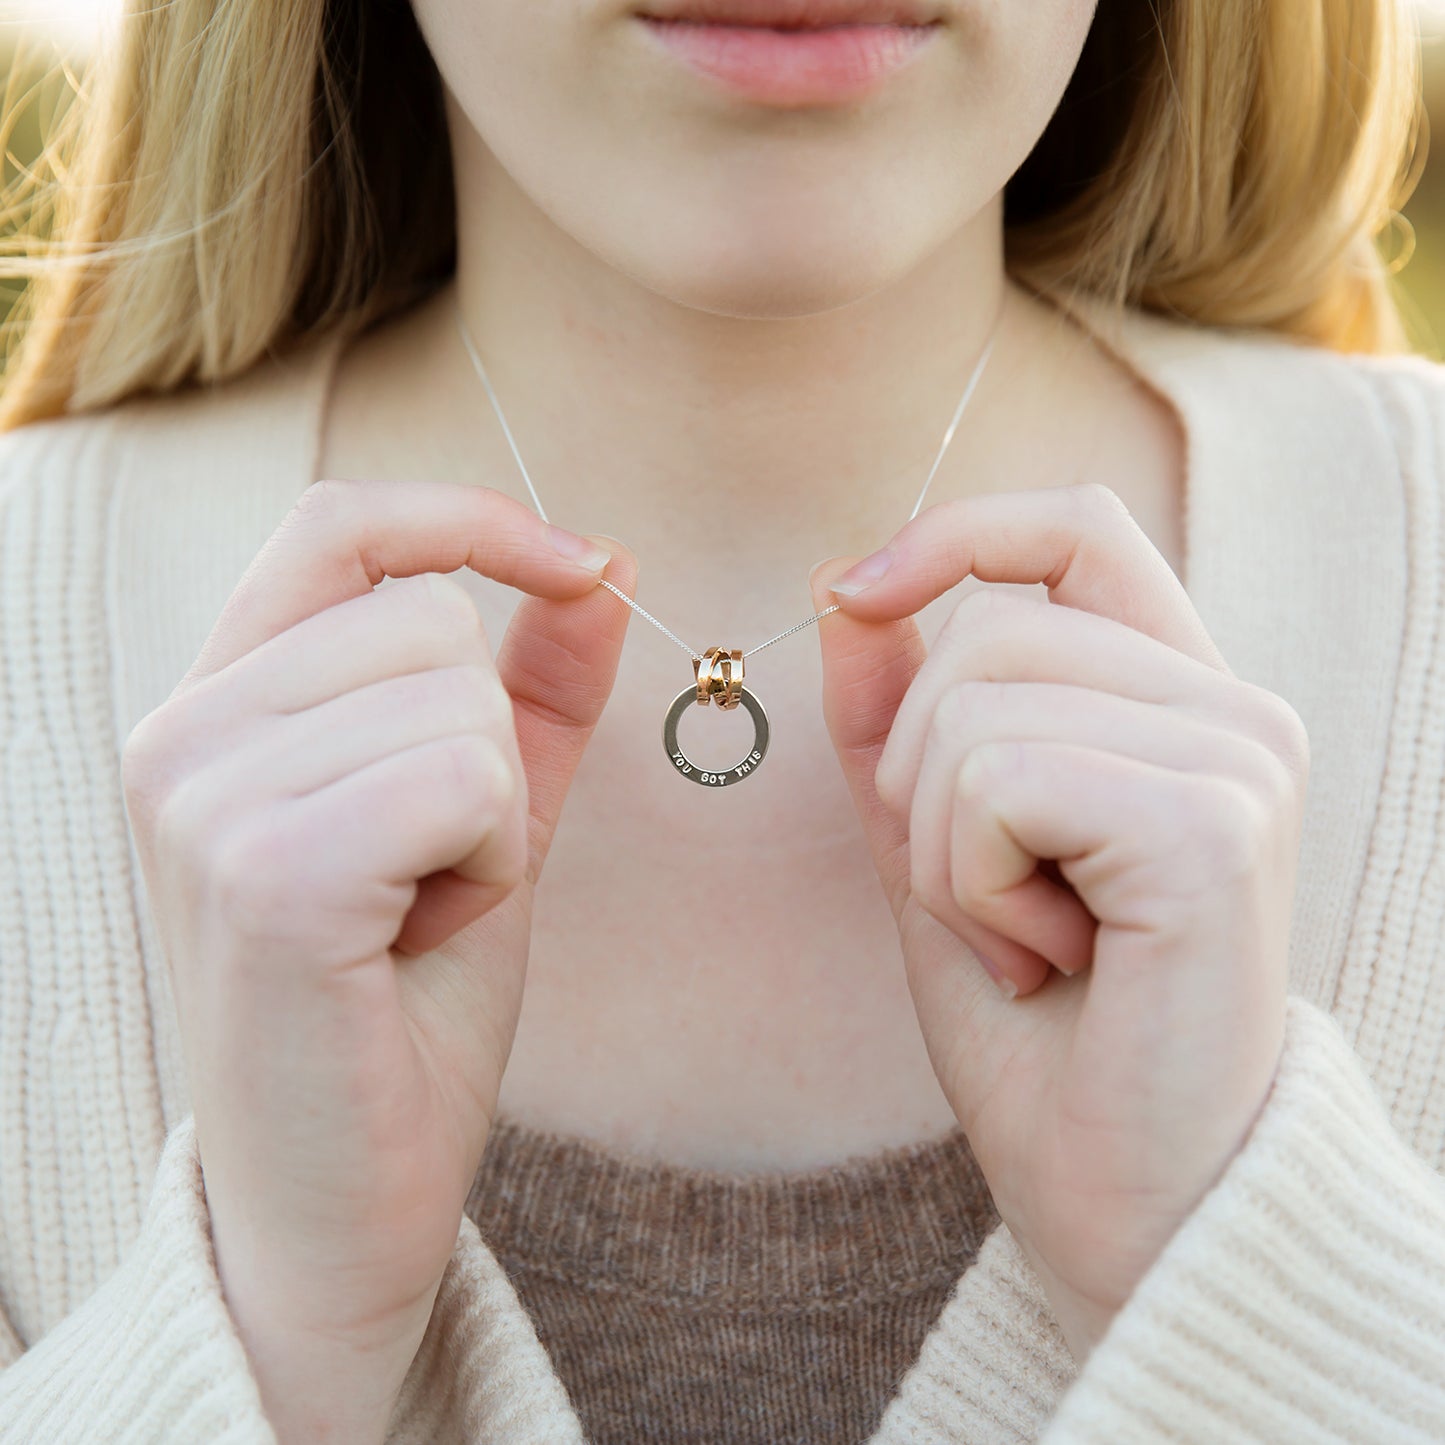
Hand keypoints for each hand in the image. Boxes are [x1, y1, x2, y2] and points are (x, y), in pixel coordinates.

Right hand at [121, 478, 633, 1442]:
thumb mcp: (478, 818)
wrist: (343, 1198)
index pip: (337, 525)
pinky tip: (422, 938)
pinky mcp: (265, 873)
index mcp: (217, 706)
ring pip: (458, 699)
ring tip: (419, 910)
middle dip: (488, 748)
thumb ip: (533, 687)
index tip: (581, 566)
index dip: (472, 521)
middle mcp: (180, 734)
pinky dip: (487, 862)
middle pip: (429, 620)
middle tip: (433, 868)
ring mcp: (205, 799)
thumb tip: (602, 568)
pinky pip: (465, 779)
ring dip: (489, 817)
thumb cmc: (399, 1006)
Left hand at [808, 482, 1306, 1362]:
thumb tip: (841, 593)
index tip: (853, 591)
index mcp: (1178, 704)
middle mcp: (1233, 712)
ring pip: (977, 705)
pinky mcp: (1209, 822)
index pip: (1075, 528)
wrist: (1130, 1197)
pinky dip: (969, 882)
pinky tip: (1045, 959)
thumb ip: (897, 721)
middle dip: (919, 776)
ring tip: (1025, 941)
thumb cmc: (1045, 1031)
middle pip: (987, 632)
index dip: (955, 533)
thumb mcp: (941, 851)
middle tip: (987, 901)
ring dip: (943, 848)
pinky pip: (997, 780)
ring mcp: (1237, 759)